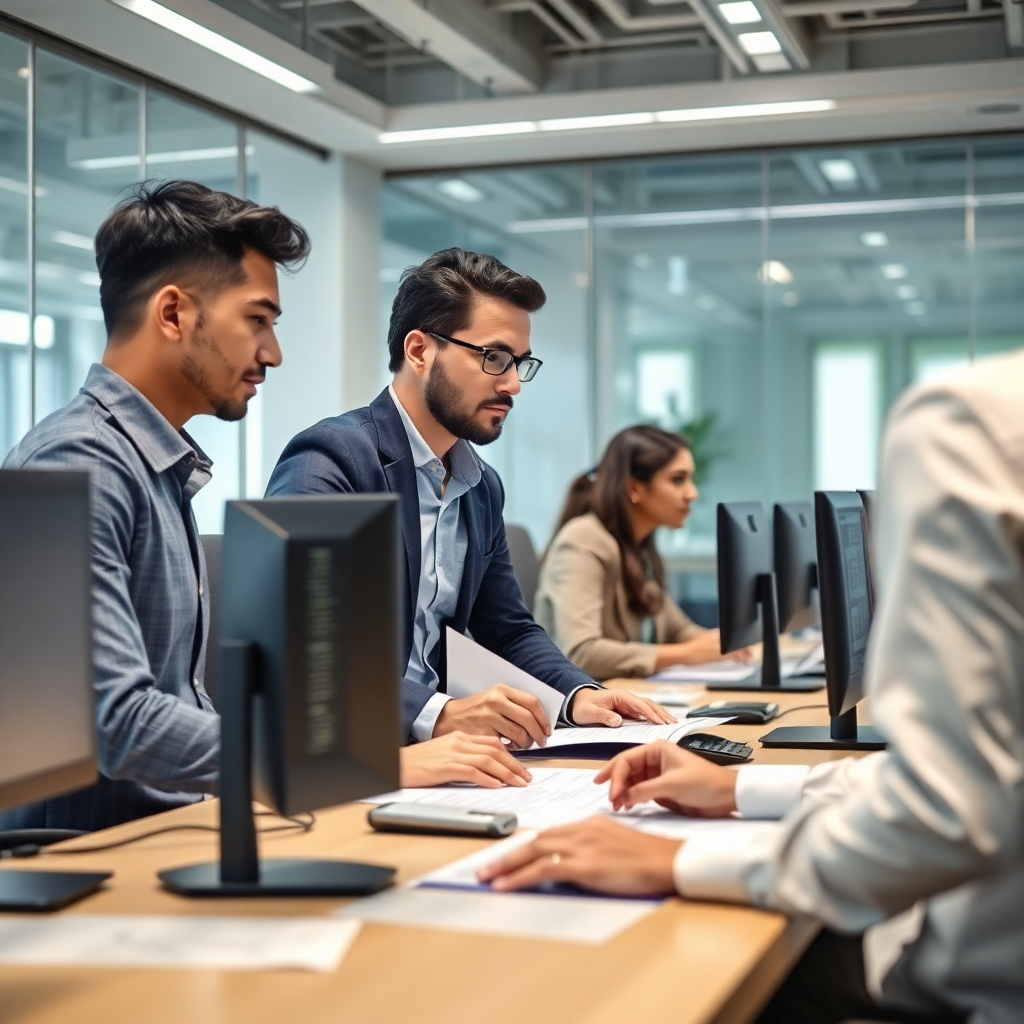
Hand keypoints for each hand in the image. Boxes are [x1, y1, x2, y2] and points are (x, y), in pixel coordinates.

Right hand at [400, 732, 531, 788]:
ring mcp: (452, 753)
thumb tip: (489, 772)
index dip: (510, 755)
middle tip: (526, 778)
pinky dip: (487, 778)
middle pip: (495, 750)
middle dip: (514, 765)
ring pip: (488, 760)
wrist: (395, 763)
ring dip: (507, 773)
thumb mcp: (445, 754)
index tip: (521, 768)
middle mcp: (459, 741)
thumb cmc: (418, 763)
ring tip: (519, 783)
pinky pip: (472, 771)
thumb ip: (465, 757)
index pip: (492, 743)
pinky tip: (497, 786)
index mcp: (460, 737)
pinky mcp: (445, 766)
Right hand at [433, 685, 550, 747]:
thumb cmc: (473, 711)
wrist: (445, 718)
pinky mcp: (479, 734)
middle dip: (538, 734)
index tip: (547, 730)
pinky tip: (509, 754)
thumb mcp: (492, 700)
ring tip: (523, 749)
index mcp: (500, 690)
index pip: (531, 702)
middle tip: (541, 743)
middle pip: (527, 719)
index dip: (543, 718)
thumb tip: (539, 721)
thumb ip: (513, 706)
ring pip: (518, 735)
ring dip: (525, 745)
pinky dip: (510, 753)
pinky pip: (503, 747)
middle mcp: (494, 702)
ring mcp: (486, 718)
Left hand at [477, 817, 678, 896]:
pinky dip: (519, 877)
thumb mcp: (614, 844)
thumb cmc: (648, 858)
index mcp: (588, 823)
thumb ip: (590, 847)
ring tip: (486, 876)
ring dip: (505, 865)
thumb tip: (570, 863)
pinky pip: (543, 869)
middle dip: (507, 853)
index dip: (524, 845)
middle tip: (485, 866)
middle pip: (535, 839)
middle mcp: (581, 829)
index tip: (508, 855)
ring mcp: (582, 845)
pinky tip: (505, 885)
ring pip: (533, 851)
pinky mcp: (585, 865)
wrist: (668, 861)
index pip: (548, 832)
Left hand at [570, 688, 675, 726]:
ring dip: (660, 714)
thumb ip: (603, 716)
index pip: (639, 704)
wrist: (576, 702)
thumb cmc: (582, 707)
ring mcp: (628, 703)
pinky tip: (662, 723)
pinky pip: (644, 713)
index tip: (661, 722)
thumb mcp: (589, 712)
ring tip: (672, 723)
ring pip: (649, 707)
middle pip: (648, 704)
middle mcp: (626, 698)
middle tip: (673, 725)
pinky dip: (654, 717)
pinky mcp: (628, 709)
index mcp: (619, 696)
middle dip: (661, 714)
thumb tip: (619, 722)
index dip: (651, 713)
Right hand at [594, 740, 737, 816]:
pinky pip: (639, 792)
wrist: (726, 797)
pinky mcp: (661, 789)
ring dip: (622, 792)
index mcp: (657, 749)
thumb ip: (645, 790)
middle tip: (606, 797)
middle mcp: (654, 760)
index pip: (627, 759)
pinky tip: (627, 805)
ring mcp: (657, 775)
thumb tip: (623, 797)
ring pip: (631, 781)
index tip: (612, 793)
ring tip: (617, 805)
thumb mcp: (673, 785)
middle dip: (615, 782)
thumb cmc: (705, 783)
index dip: (616, 776)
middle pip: (626, 769)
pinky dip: (631, 798)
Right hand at [661, 629, 751, 667]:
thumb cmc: (692, 649)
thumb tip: (724, 644)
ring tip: (748, 659)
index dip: (740, 642)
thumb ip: (715, 640)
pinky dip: (738, 659)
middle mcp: (718, 638)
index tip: (745, 646)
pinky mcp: (717, 655)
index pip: (732, 636)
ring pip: (735, 650)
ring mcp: (718, 647)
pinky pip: (731, 657)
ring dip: (744, 655)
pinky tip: (742, 662)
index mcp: (715, 633)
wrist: (684, 653)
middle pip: (735, 642)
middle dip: (744, 648)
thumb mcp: (704, 639)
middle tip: (749, 653)